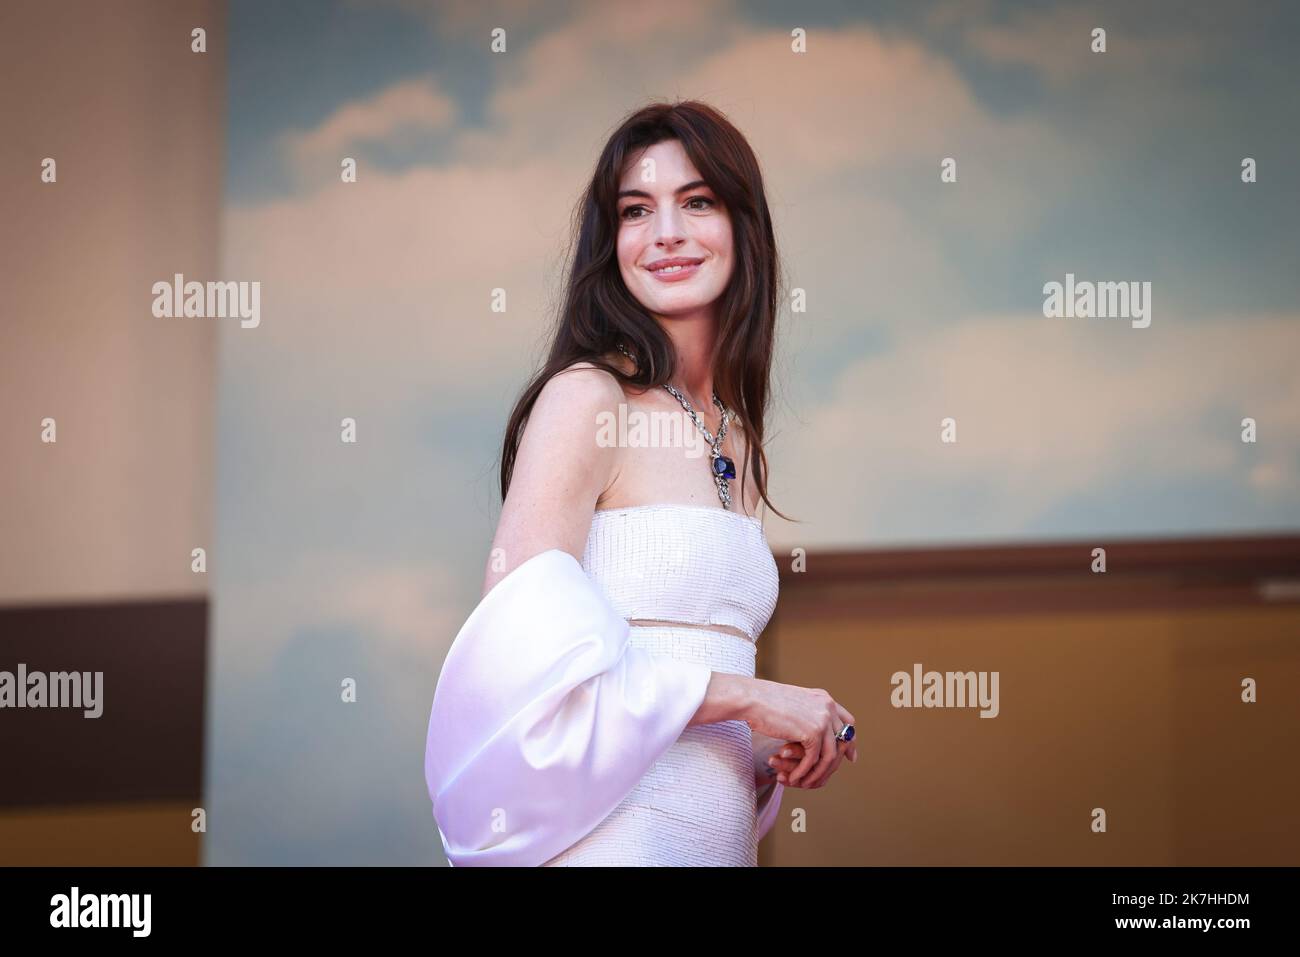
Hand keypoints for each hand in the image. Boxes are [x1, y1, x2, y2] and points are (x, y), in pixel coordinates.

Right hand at [743, 679, 857, 788]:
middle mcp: (827, 707)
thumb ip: (809, 713)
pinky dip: (804, 772)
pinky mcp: (812, 733)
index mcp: (824, 698)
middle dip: (837, 761)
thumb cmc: (764, 701)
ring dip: (818, 772)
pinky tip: (794, 778)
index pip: (848, 722)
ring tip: (805, 782)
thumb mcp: (795, 703)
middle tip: (827, 776)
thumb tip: (814, 729)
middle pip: (843, 741)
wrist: (751, 698)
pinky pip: (813, 760)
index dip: (850, 741)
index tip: (849, 756)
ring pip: (829, 755)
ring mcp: (822, 720)